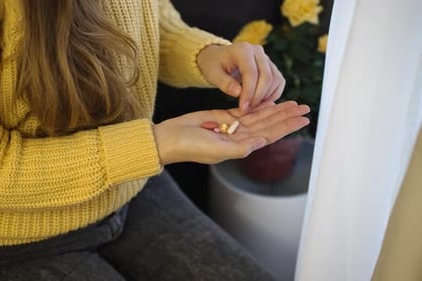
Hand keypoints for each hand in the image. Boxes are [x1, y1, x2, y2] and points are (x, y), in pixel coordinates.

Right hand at [152, 101, 308, 164]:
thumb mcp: (216, 150)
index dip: (287, 127)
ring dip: (276, 110)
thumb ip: (239, 147)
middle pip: (269, 124)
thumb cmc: (190, 147)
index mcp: (240, 146)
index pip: (269, 135)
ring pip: (259, 116)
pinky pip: (245, 110)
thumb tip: (261, 143)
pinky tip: (269, 102)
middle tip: (305, 108)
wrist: (170, 138)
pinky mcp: (222, 117)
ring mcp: (231, 127)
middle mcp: (239, 137)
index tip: (303, 119)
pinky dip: (257, 106)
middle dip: (287, 116)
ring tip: (292, 103)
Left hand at [197, 43, 284, 112]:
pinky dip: (272, 94)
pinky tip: (259, 102)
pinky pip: (279, 82)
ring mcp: (266, 58)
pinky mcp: (271, 67)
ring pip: (275, 80)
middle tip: (247, 110)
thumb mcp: (213, 74)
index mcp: (242, 50)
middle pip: (266, 77)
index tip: (243, 108)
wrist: (218, 58)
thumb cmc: (214, 66)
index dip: (249, 92)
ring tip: (251, 106)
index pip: (251, 73)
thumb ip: (224, 83)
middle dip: (258, 97)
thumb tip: (238, 93)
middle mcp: (257, 51)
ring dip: (266, 97)